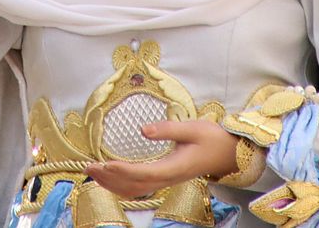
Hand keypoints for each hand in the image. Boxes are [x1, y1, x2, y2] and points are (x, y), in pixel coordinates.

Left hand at [84, 120, 239, 199]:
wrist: (229, 154)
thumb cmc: (212, 139)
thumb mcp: (193, 127)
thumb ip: (168, 129)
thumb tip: (143, 129)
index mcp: (175, 167)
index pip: (145, 173)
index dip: (124, 170)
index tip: (106, 162)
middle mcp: (168, 178)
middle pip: (135, 185)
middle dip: (110, 178)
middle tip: (89, 166)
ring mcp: (166, 181)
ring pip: (135, 190)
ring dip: (112, 183)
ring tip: (92, 172)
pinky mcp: (165, 178)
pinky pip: (139, 188)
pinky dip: (121, 186)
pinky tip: (110, 179)